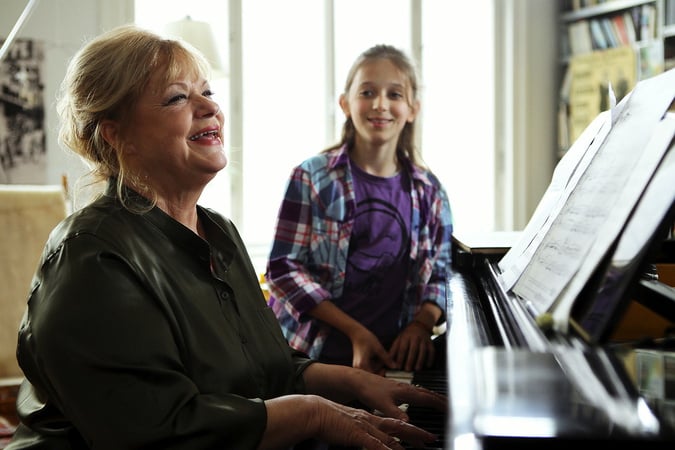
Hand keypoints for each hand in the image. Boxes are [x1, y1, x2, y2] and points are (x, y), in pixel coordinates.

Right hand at [312, 396, 437, 448]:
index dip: (410, 429)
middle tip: (432, 438)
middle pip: (399, 427)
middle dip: (417, 433)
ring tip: (422, 446)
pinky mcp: (357, 434)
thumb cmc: (328, 420)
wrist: (314, 412)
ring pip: (391, 437)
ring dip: (407, 444)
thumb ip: (360, 433)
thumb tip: (367, 440)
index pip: (394, 424)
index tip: (423, 435)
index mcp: (369, 419)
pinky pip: (375, 444)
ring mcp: (365, 427)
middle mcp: (370, 421)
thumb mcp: (349, 426)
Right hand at [351, 328, 397, 373]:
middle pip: (372, 375)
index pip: (374, 377)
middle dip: (380, 370)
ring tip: (380, 359)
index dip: (383, 374)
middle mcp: (358, 368)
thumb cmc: (367, 339)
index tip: (388, 369)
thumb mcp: (378, 349)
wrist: (357, 333)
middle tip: (386, 363)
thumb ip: (387, 359)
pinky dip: (374, 365)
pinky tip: (376, 358)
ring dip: (377, 368)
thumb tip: (395, 367)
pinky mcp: (358, 365)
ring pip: (371, 372)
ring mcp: (357, 367)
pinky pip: (368, 369)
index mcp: (363, 365)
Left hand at [352, 371, 447, 422]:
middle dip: (441, 399)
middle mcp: (407, 388)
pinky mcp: (398, 388)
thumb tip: (408, 421)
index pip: (428, 398)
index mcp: (406, 392)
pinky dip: (425, 395)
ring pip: (423, 392)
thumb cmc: (369, 391)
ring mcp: (403, 387)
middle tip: (453, 405)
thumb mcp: (382, 404)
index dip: (440, 404)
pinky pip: (417, 392)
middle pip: (429, 393)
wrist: (359, 380)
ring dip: (434, 396)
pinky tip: (422, 398)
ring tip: (442, 401)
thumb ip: (396, 413)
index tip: (451, 408)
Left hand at [388, 322, 434, 371]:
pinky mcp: (430, 342)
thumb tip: (388, 360)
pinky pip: (432, 350)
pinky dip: (430, 358)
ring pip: (423, 350)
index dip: (400, 358)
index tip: (398, 367)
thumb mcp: (399, 339)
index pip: (402, 348)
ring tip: (417, 369)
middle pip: (413, 350)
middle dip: (410, 360)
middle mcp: (415, 338)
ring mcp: (424, 340)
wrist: (419, 325)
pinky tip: (428, 365)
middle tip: (407, 370)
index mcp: (406, 337)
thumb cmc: (407, 335)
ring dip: (420, 360)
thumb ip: (394, 349)